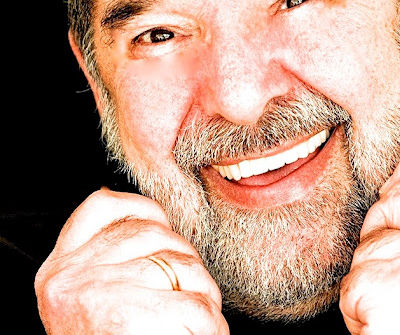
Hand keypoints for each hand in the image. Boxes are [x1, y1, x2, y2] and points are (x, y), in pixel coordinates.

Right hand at [35, 189, 227, 333]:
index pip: (99, 206)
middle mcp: (68, 276)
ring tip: (196, 316)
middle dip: (185, 259)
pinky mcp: (126, 318)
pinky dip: (210, 321)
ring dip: (203, 290)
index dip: (140, 208)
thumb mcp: (94, 293)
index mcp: (59, 269)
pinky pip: (194, 305)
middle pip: (154, 234)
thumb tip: (143, 213)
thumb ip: (111, 255)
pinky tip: (206, 331)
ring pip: (181, 265)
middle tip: (189, 291)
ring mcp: (94, 293)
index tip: (161, 221)